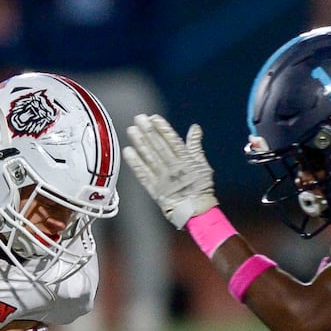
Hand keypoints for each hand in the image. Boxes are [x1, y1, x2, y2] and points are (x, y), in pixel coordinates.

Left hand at [123, 114, 217, 229]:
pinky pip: (143, 174)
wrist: (196, 211)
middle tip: (139, 119)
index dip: (163, 129)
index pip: (173, 141)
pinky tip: (128, 152)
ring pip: (150, 157)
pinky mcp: (155, 189)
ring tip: (131, 130)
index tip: (154, 118)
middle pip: (159, 146)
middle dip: (148, 132)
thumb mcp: (202, 165)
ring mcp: (163, 178)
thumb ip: (195, 146)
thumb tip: (195, 128)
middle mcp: (173, 167)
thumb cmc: (201, 188)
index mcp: (185, 160)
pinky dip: (135, 163)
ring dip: (140, 143)